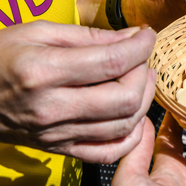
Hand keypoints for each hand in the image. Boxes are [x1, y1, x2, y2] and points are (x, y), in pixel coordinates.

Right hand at [0, 21, 155, 163]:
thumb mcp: (38, 32)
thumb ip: (90, 36)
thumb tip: (132, 37)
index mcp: (44, 72)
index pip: (111, 63)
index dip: (140, 47)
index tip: (147, 35)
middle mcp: (52, 108)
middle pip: (124, 99)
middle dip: (144, 75)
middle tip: (141, 59)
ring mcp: (56, 134)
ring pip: (123, 126)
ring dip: (143, 101)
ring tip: (140, 79)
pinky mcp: (59, 149)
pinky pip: (107, 152)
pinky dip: (130, 136)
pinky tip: (133, 115)